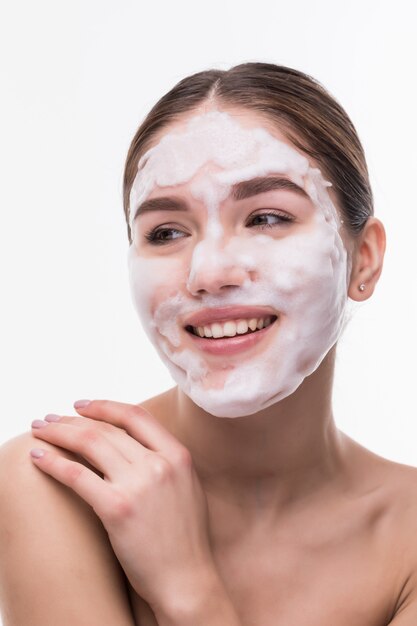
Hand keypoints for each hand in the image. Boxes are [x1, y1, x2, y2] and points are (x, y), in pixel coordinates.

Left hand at [30, 400, 215, 614]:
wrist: (187, 579)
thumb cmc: (184, 538)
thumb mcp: (185, 486)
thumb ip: (163, 461)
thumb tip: (130, 445)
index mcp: (177, 455)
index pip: (136, 416)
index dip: (105, 406)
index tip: (82, 406)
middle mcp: (159, 463)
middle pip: (106, 428)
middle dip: (72, 420)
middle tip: (50, 419)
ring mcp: (138, 484)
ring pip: (89, 443)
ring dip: (59, 433)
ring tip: (41, 431)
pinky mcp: (117, 508)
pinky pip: (77, 475)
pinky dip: (54, 462)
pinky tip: (39, 457)